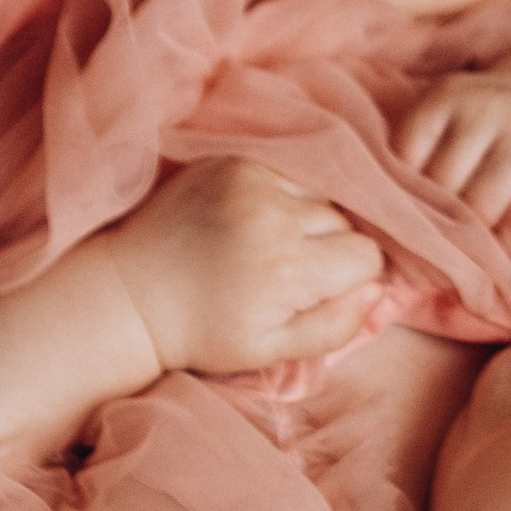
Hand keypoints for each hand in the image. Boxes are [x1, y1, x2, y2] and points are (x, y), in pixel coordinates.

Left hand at [103, 157, 384, 374]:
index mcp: (288, 269)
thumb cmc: (204, 331)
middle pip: (347, 221)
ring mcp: (252, 180)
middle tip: (292, 270)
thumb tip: (377, 290)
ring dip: (310, 216)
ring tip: (273, 242)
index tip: (323, 290)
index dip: (353, 278)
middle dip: (332, 247)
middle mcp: (275, 215)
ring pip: (322, 192)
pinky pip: (289, 169)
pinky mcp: (233, 161)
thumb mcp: (271, 350)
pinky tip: (257, 217)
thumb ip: (334, 326)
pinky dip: (285, 192)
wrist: (134, 292)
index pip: (366, 256)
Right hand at [394, 69, 510, 279]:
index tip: (501, 259)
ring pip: (436, 184)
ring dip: (432, 217)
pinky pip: (405, 156)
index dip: (508, 253)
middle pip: (478, 206)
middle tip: (460, 256)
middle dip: (467, 243)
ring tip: (441, 230)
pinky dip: (406, 184)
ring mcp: (483, 103)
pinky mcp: (442, 94)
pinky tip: (424, 195)